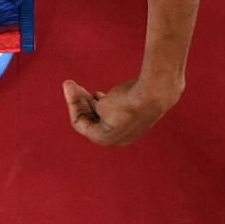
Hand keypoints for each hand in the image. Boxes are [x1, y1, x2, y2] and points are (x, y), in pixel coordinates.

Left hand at [62, 77, 180, 145]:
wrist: (155, 93)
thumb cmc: (127, 100)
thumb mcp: (103, 104)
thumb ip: (96, 108)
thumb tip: (100, 108)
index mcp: (104, 139)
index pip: (80, 123)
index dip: (72, 103)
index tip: (69, 85)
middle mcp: (116, 139)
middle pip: (90, 120)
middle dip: (80, 102)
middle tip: (71, 84)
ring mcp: (127, 130)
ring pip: (102, 117)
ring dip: (91, 103)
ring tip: (84, 88)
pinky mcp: (136, 120)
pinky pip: (114, 114)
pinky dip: (105, 105)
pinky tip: (98, 94)